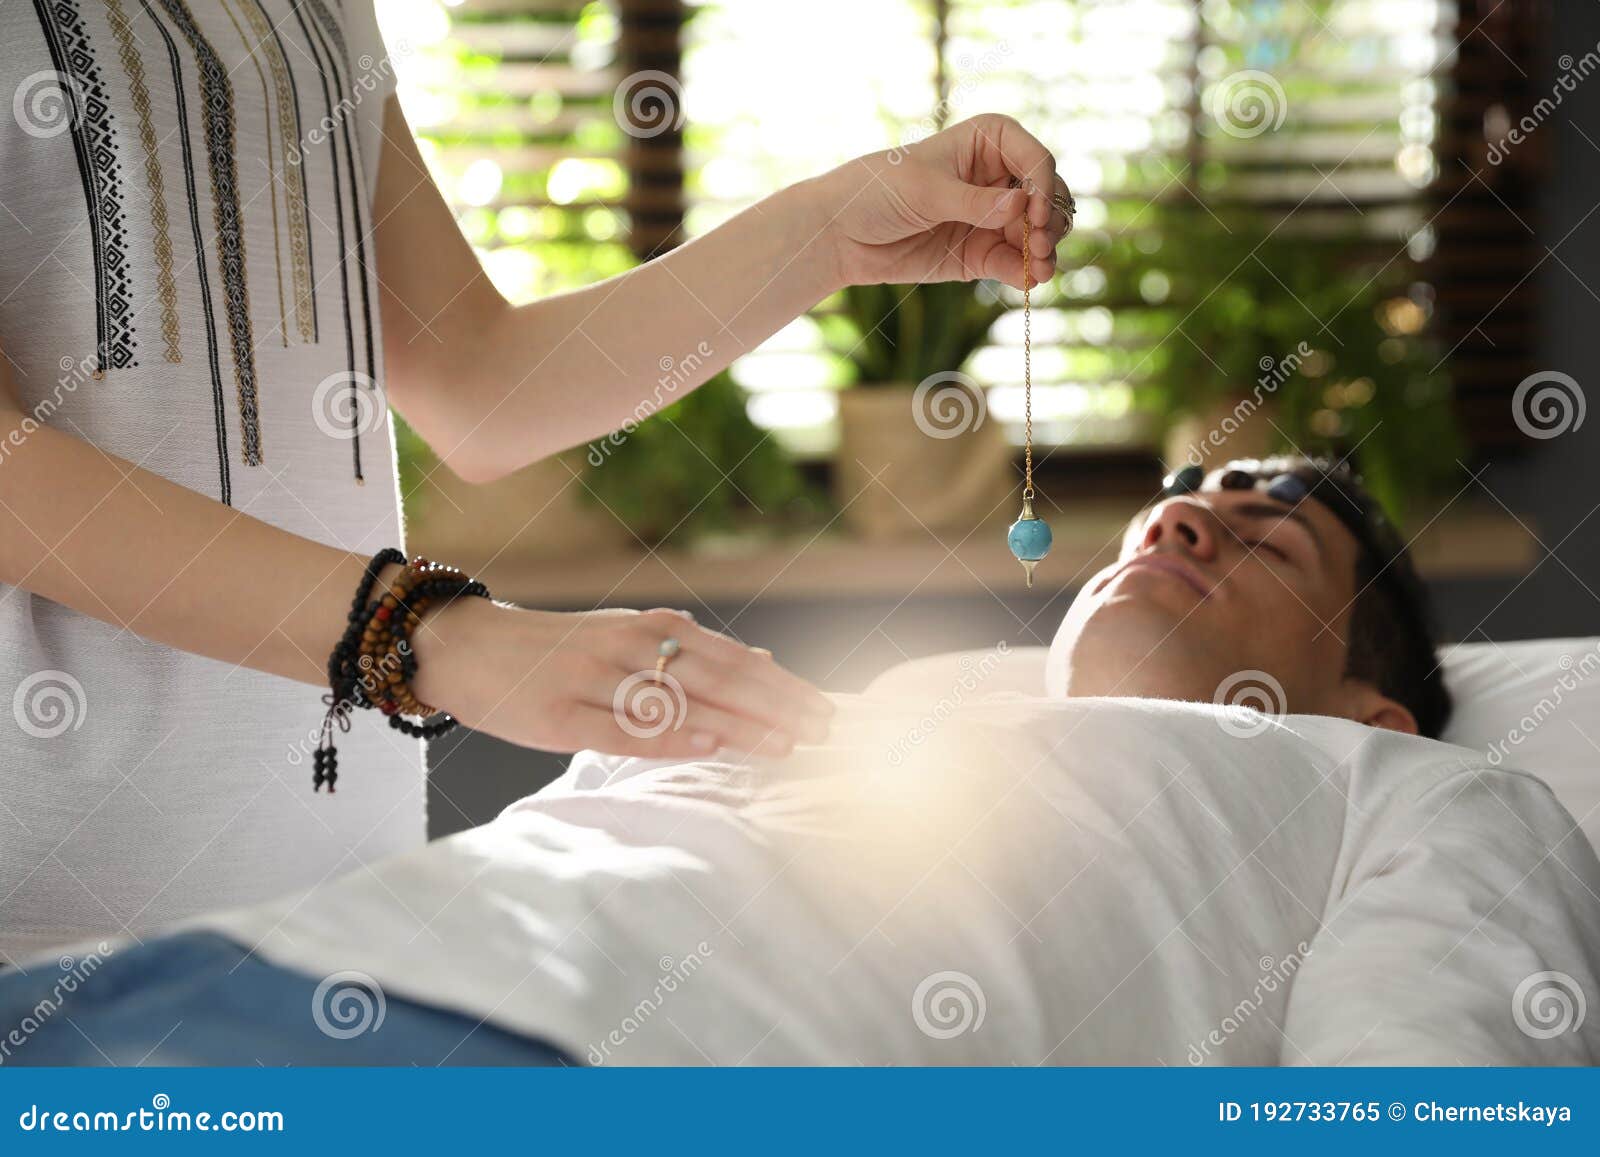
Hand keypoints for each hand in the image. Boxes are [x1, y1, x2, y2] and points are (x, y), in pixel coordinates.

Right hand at [411, 600, 833, 758]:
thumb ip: (693, 652)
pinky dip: (670, 734)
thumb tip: (767, 658)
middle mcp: (629, 646)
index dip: (781, 686)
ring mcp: (594, 680)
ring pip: (679, 701)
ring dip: (738, 722)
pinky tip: (710, 743)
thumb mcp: (628, 638)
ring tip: (787, 743)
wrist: (466, 647)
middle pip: (717, 677)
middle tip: (824, 731)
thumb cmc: (558, 651)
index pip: (731, 658)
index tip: (826, 710)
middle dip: (776, 705)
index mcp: (650, 628)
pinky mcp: (561, 716)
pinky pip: (624, 728)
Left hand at [818, 114, 1071, 290]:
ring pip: (1039, 232)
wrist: (842, 234)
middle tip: (1038, 245)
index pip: (1036, 160)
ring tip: (1039, 268)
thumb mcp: (925, 191)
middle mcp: (999, 176)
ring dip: (1045, 250)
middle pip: (1047, 197)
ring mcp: (994, 217)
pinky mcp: (983, 253)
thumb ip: (974, 202)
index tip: (1034, 215)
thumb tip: (1022, 205)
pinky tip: (1029, 280)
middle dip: (1051, 221)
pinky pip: (1015, 262)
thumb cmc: (877, 191)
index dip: (1044, 187)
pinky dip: (1026, 271)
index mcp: (989, 141)